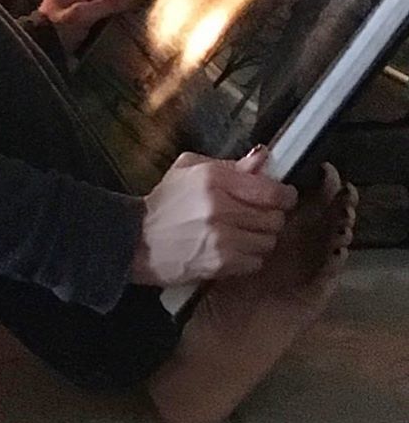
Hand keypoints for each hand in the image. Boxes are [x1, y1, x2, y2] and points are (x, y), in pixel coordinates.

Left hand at [36, 0, 145, 54]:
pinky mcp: (77, 18)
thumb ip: (110, 2)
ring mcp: (74, 3)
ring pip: (104, 5)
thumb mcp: (84, 15)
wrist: (41, 54)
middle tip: (125, 19)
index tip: (132, 5)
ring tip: (116, 27)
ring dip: (110, 16)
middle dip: (115, 5)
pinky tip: (107, 31)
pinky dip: (104, 23)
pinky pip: (98, 15)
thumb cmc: (56, 31)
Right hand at [131, 147, 297, 286]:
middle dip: (270, 216)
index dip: (284, 195)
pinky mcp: (222, 263)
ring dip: (260, 238)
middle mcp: (221, 207)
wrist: (137, 239)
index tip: (283, 197)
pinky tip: (233, 250)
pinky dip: (250, 257)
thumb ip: (228, 164)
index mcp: (213, 179)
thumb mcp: (187, 169)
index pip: (270, 190)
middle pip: (275, 217)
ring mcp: (223, 237)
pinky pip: (257, 262)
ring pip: (269, 240)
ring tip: (241, 233)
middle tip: (255, 216)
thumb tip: (262, 159)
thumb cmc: (165, 203)